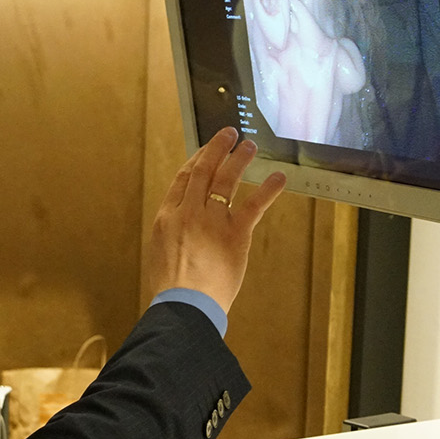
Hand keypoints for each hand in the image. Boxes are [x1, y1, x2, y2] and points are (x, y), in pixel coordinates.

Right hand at [144, 127, 286, 312]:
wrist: (183, 305)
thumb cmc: (170, 288)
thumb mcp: (162, 253)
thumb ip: (174, 234)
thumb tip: (186, 228)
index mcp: (167, 217)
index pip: (183, 179)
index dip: (195, 160)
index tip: (205, 151)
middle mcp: (188, 212)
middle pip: (203, 171)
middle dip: (216, 149)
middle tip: (228, 134)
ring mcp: (212, 220)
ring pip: (226, 180)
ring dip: (239, 159)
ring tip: (249, 146)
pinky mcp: (235, 233)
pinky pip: (254, 205)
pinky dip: (268, 190)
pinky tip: (277, 178)